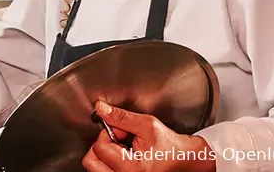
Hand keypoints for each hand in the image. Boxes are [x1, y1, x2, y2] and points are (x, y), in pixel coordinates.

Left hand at [82, 101, 215, 171]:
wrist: (182, 158)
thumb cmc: (168, 144)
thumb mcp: (146, 124)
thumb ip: (121, 116)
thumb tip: (101, 109)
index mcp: (131, 168)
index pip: (100, 147)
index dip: (108, 132)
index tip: (121, 130)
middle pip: (91, 162)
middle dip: (100, 145)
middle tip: (116, 139)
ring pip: (95, 168)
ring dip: (103, 154)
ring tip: (120, 148)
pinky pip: (104, 171)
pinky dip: (108, 161)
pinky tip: (122, 155)